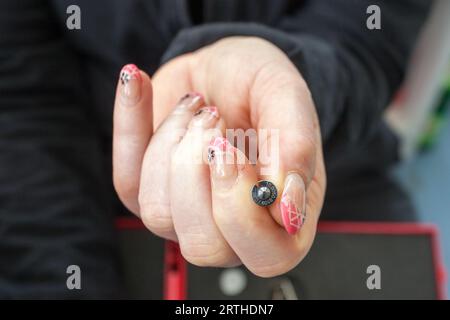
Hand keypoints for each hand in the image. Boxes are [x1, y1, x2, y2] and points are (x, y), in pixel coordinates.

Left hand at [113, 37, 325, 276]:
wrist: (224, 67)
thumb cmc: (260, 86)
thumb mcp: (285, 95)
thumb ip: (295, 145)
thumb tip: (285, 201)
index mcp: (281, 215)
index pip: (269, 256)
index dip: (243, 211)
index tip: (234, 149)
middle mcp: (232, 227)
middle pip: (203, 246)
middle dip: (198, 173)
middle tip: (216, 122)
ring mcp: (184, 215)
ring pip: (159, 215)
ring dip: (172, 145)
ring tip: (198, 108)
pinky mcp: (148, 192)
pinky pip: (126, 180)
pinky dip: (130, 125)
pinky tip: (139, 85)